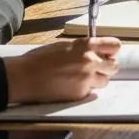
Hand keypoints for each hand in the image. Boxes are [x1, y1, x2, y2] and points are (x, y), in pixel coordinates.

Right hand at [3, 37, 121, 103]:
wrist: (24, 76)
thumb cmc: (40, 59)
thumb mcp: (65, 46)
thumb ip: (84, 48)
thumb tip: (97, 52)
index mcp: (86, 45)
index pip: (115, 45)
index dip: (112, 51)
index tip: (108, 54)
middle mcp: (90, 61)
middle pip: (114, 66)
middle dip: (106, 68)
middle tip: (95, 69)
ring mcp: (86, 79)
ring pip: (104, 81)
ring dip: (96, 80)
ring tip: (80, 79)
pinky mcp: (80, 94)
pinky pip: (90, 92)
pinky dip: (84, 90)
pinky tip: (70, 86)